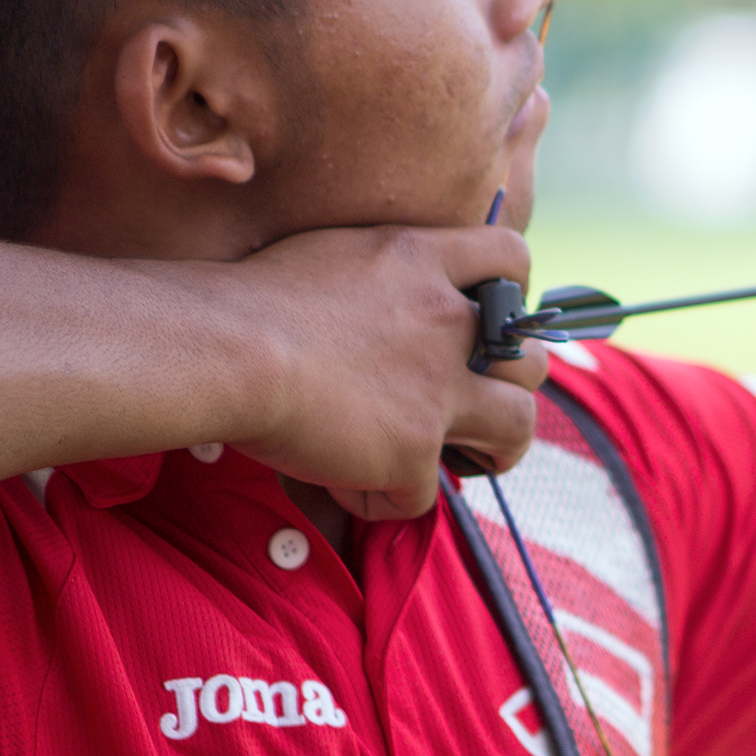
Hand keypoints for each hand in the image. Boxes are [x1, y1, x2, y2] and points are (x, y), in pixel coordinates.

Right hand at [224, 222, 547, 515]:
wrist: (224, 349)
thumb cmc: (248, 300)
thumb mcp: (327, 254)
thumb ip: (373, 275)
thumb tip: (370, 303)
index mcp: (419, 261)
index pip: (509, 255)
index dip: (514, 288)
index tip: (494, 314)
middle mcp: (445, 322)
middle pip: (531, 359)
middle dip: (515, 387)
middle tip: (483, 404)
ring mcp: (437, 390)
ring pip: (519, 427)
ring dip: (500, 451)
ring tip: (472, 461)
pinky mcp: (412, 451)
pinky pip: (424, 494)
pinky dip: (391, 500)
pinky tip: (354, 491)